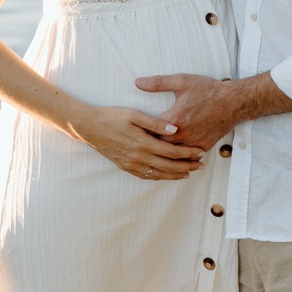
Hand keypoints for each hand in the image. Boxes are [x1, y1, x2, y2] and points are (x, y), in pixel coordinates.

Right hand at [73, 105, 205, 179]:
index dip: (188, 153)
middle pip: (169, 166)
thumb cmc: (113, 116)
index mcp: (143, 143)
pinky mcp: (126, 167)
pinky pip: (147, 176)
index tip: (200, 152)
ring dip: (175, 175)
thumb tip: (175, 130)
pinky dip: (160, 177)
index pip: (172, 151)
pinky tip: (167, 175)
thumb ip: (155, 123)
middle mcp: (139, 157)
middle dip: (187, 166)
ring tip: (189, 174)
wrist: (90, 127)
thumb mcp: (134, 114)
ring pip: (159, 174)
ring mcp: (132, 164)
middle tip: (201, 165)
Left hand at [136, 74, 233, 151]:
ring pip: (173, 155)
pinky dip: (180, 158)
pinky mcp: (203, 146)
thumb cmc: (208, 90)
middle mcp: (183, 134)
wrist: (233, 101)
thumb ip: (158, 82)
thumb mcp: (182, 81)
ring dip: (163, 155)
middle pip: (159, 146)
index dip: (140, 132)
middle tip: (138, 146)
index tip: (132, 133)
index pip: (150, 130)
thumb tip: (138, 82)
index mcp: (174, 119)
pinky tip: (173, 159)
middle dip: (149, 145)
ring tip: (152, 156)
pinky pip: (188, 157)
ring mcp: (194, 142)